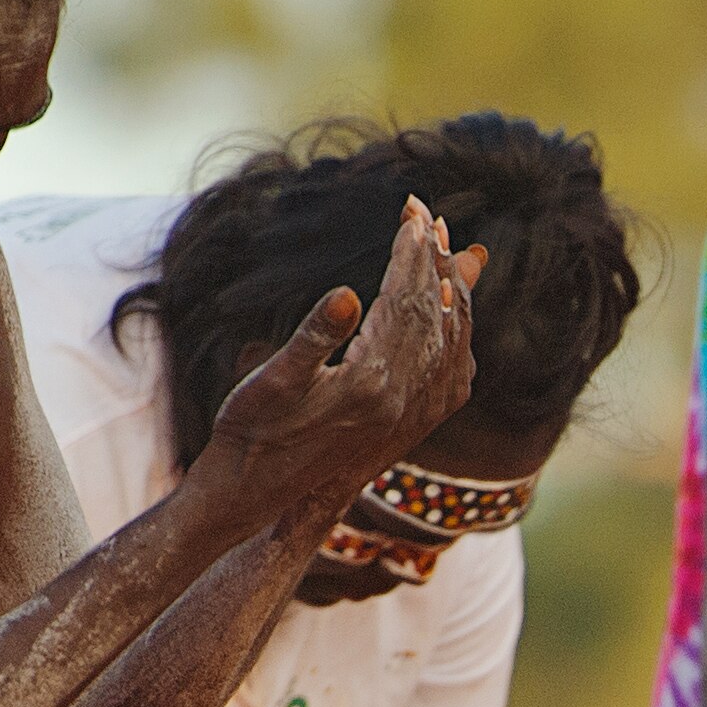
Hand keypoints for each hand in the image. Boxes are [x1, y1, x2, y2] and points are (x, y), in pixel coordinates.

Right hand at [194, 199, 486, 535]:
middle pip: (433, 315)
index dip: (409, 252)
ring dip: (451, 292)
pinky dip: (456, 337)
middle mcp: (402, 402)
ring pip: (449, 342)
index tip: (413, 210)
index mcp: (371, 383)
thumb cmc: (250, 431)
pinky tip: (452, 317)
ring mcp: (410, 417)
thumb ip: (313, 336)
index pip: (404, 301)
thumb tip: (345, 293)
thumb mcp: (273, 380)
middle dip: (434, 260)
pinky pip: (450, 375)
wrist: (257, 496)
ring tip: (452, 250)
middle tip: (431, 215)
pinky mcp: (408, 428)